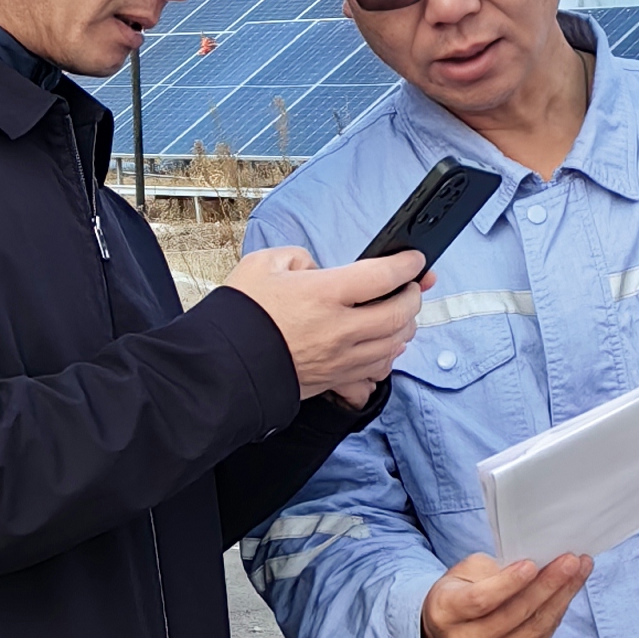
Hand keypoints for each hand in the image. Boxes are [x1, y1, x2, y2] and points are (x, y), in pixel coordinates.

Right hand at [221, 241, 426, 401]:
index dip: (407, 265)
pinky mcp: (335, 379)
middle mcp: (340, 329)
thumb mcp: (263, 265)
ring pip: (395, 343)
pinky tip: (385, 344)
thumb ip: (298, 258)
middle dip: (414, 296)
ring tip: (402, 313)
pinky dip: (389, 353)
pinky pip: (378, 369)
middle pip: (400, 313)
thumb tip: (317, 269)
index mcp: (324, 294)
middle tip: (413, 285)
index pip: (383, 276)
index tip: (414, 260)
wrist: (223, 366)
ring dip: (406, 326)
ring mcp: (341, 358)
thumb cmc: (241, 316)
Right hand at [420, 549, 592, 637]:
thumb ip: (494, 569)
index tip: (532, 564)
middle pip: (514, 615)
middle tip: (570, 561)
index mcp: (447, 612)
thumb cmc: (459, 592)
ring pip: (534, 628)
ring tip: (580, 569)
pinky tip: (570, 589)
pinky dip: (559, 610)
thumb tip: (538, 564)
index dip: (508, 584)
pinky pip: (542, 636)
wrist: (450, 632)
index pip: (481, 601)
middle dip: (547, 585)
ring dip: (562, 596)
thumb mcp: (464, 572)